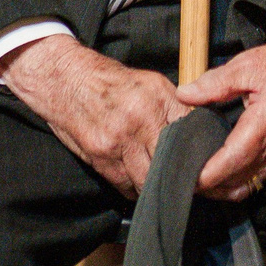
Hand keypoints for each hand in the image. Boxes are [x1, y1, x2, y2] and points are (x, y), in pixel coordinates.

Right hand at [0, 35, 187, 197]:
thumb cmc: (107, 81)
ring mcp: (119, 140)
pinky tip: (135, 180)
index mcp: (159, 97)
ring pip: (149, 180)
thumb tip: (196, 133)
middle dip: (179, 176)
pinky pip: (125, 184)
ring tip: (159, 183)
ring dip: (154, 185)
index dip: (197, 155)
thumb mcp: (148, 83)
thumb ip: (173, 107)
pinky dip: (132, 186)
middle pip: (171, 163)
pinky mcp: (101, 157)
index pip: (190, 134)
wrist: (64, 79)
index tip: (201, 167)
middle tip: (184, 182)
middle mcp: (141, 118)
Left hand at [175, 34, 265, 199]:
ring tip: (200, 178)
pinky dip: (238, 181)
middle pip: (239, 177)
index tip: (188, 176)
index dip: (210, 173)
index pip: (235, 158)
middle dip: (211, 185)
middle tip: (184, 177)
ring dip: (224, 186)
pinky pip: (259, 178)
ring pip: (249, 183)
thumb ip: (214, 83)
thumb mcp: (245, 65)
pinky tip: (222, 172)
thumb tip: (184, 94)